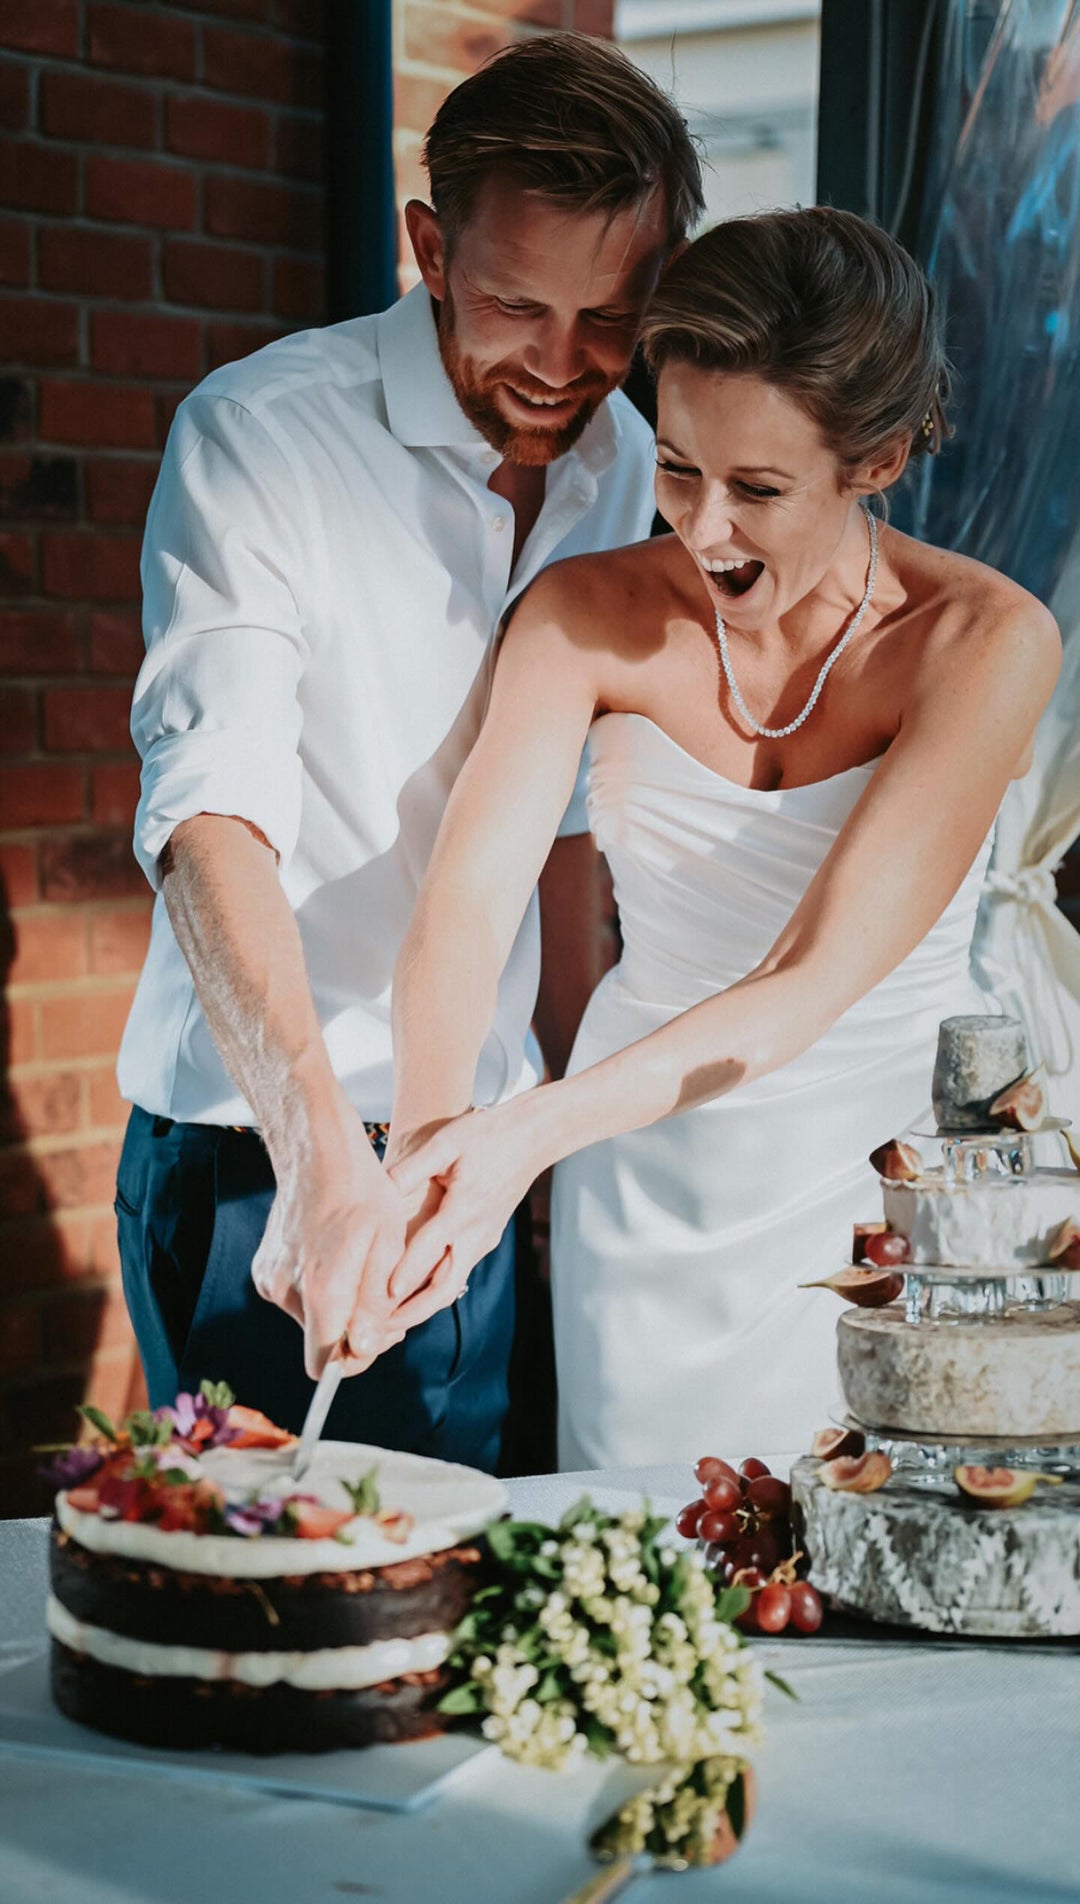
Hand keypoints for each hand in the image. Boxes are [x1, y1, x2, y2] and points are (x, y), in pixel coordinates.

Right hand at [252, 1111, 407, 1380]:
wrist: (319, 1154)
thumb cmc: (363, 1195)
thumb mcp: (387, 1247)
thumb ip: (373, 1304)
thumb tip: (360, 1351)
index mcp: (320, 1290)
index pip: (324, 1364)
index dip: (354, 1358)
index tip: (377, 1334)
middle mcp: (286, 1291)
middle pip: (320, 1341)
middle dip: (352, 1330)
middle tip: (382, 1299)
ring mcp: (269, 1280)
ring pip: (311, 1319)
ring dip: (337, 1307)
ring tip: (361, 1268)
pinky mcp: (264, 1269)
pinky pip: (296, 1298)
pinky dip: (319, 1290)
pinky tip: (338, 1257)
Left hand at [385, 1097, 541, 1331]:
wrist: (532, 1137)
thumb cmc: (487, 1135)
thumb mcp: (446, 1143)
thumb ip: (412, 1168)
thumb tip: (378, 1190)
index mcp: (464, 1209)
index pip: (431, 1247)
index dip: (406, 1272)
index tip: (384, 1295)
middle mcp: (475, 1233)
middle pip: (444, 1286)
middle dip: (412, 1311)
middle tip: (382, 1329)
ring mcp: (482, 1240)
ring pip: (451, 1285)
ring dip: (421, 1307)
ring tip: (389, 1323)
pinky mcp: (484, 1239)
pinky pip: (456, 1272)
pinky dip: (433, 1290)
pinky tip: (409, 1298)